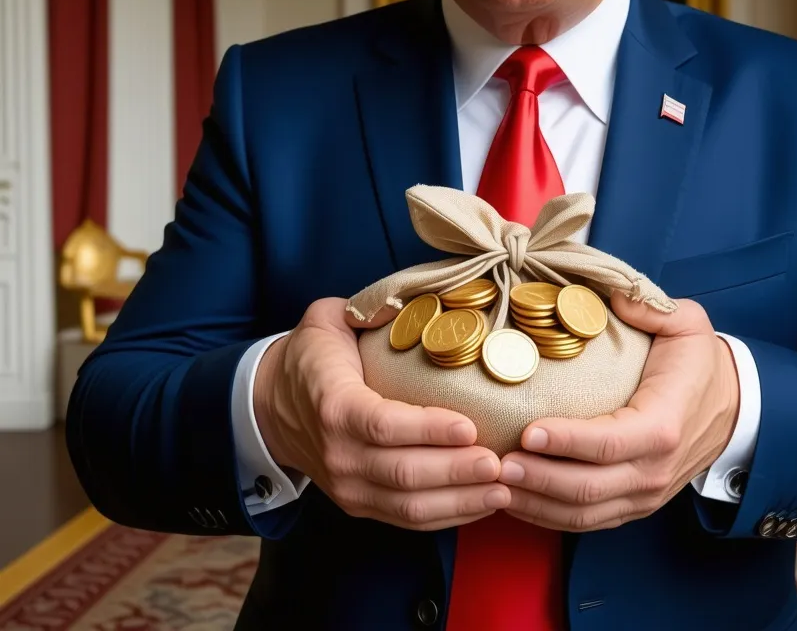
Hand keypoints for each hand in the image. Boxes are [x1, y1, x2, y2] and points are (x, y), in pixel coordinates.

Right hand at [253, 297, 510, 530]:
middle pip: (403, 473)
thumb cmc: (311, 357)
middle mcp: (338, 454)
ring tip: (501, 488)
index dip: (427, 430)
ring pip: (408, 505)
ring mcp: (347, 486)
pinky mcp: (359, 504)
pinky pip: (405, 519)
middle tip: (499, 462)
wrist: (271, 404)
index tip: (469, 425)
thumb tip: (408, 300)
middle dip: (456, 471)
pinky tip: (480, 503)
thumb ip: (366, 307)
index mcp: (333, 406)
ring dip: (459, 501)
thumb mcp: (327, 319)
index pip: (383, 424)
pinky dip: (446, 516)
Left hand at [497, 295, 739, 532]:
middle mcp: (653, 469)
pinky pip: (588, 521)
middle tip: (496, 463)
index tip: (527, 431)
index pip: (608, 442)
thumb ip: (650, 307)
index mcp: (663, 425)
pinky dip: (549, 517)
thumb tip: (613, 296)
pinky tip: (518, 499)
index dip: (565, 441)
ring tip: (496, 484)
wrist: (733, 407)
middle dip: (538, 478)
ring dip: (536, 503)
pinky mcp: (634, 504)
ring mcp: (644, 493)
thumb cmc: (700, 364)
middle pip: (588, 487)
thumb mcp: (688, 322)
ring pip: (584, 513)